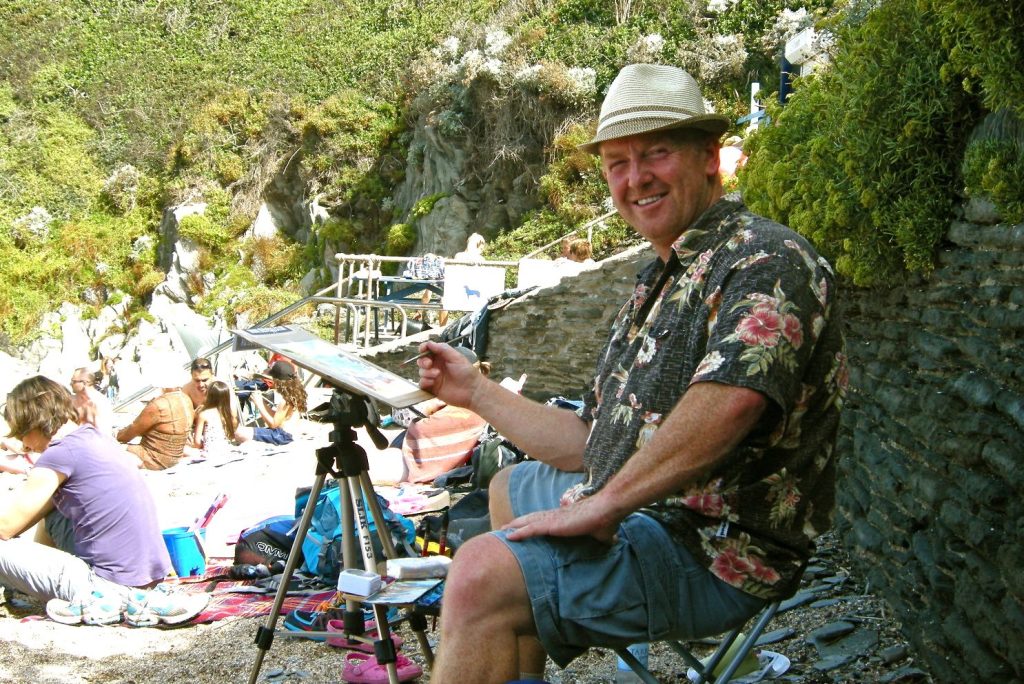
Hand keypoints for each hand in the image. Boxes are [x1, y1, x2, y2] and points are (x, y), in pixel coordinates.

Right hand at [416, 342, 484, 408]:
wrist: (472, 391)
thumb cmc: (467, 372)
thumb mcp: (456, 357)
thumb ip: (443, 349)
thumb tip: (429, 343)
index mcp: (442, 357)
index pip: (428, 350)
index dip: (423, 348)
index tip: (423, 349)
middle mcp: (437, 366)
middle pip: (422, 361)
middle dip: (423, 361)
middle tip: (429, 364)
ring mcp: (434, 377)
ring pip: (421, 372)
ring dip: (426, 372)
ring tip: (437, 374)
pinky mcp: (433, 388)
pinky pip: (422, 383)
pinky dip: (425, 382)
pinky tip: (433, 382)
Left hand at [502, 495, 619, 544]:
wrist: (607, 510)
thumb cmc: (605, 521)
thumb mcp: (603, 534)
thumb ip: (604, 538)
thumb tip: (614, 541)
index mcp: (565, 517)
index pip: (545, 520)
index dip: (534, 522)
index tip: (525, 527)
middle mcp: (555, 516)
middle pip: (532, 518)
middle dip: (519, 522)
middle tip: (506, 527)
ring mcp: (552, 519)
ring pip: (528, 522)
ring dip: (514, 526)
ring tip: (502, 531)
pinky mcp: (552, 525)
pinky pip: (531, 529)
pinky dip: (518, 533)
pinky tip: (509, 536)